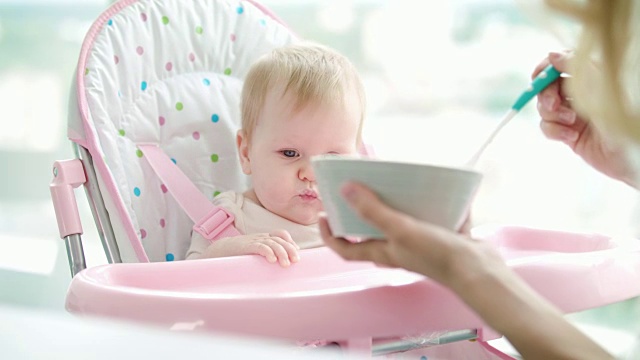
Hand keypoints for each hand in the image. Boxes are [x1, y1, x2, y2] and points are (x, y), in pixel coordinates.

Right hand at [203, 229, 299, 266]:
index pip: (280, 234)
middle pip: (280, 239)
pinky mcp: (246, 246)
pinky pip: (260, 246)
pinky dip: (268, 252)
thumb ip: (266, 255)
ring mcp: (253, 241)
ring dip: (282, 252)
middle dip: (290, 249)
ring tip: (285, 264)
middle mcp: (260, 237)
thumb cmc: (238, 255)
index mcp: (263, 238)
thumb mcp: (255, 252)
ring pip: (272, 243)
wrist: (219, 251)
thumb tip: (279, 267)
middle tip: (296, 261)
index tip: (297, 253)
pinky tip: (272, 259)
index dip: (290, 242)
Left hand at [319, 182, 500, 286]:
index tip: (322, 216)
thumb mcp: (400, 229)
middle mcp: (396, 249)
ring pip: (396, 222)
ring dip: (390, 204)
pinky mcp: (437, 236)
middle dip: (358, 212)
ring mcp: (417, 243)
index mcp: (382, 252)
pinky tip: (427, 185)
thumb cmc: (437, 255)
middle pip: (368, 233)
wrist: (479, 269)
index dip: (329, 235)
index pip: (345, 248)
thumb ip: (373, 211)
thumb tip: (345, 190)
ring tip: (387, 181)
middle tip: (353, 189)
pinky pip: (424, 217)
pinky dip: (423, 202)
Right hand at [534, 51, 635, 186]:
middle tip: (554, 105)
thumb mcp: (596, 83)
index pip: (557, 66)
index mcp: (588, 77)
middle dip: (546, 96)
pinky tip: (572, 137)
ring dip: (554, 116)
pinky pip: (548, 128)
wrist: (630, 152)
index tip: (539, 77)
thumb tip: (551, 55)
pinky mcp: (568, 133)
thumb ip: (573, 66)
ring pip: (544, 109)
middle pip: (546, 88)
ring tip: (572, 123)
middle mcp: (579, 94)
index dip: (544, 70)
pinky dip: (556, 132)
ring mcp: (572, 114)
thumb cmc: (620, 114)